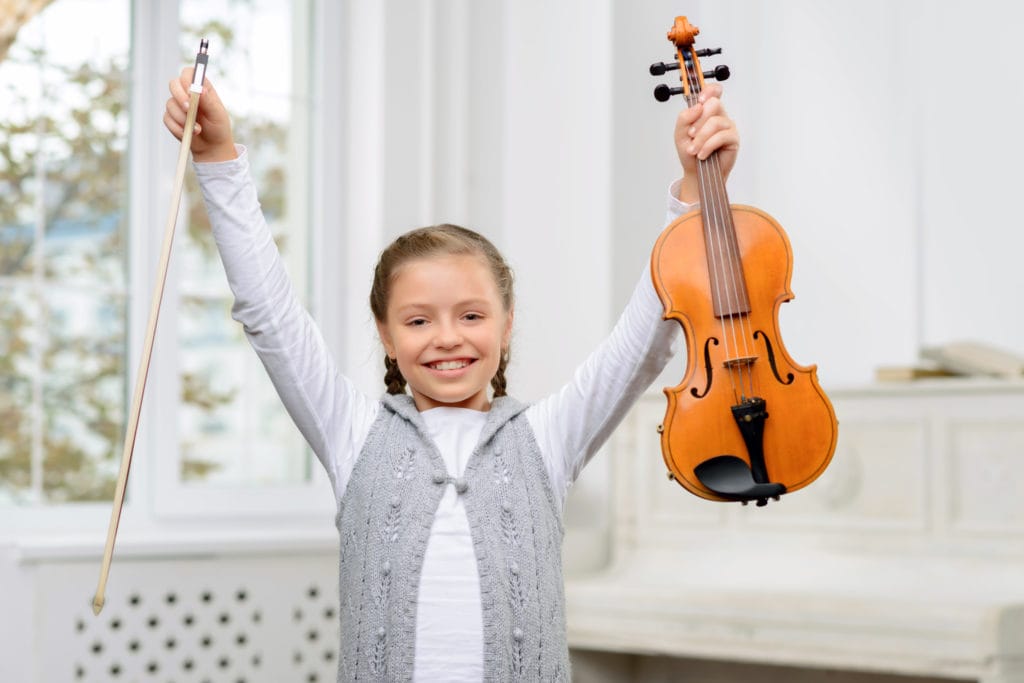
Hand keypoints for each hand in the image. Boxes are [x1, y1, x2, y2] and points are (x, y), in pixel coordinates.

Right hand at [164, 67, 235, 162]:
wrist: (212, 147)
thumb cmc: (218, 128)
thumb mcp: (218, 115)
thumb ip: (208, 101)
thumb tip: (199, 89)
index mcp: (201, 88)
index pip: (188, 73)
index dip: (187, 79)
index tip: (192, 92)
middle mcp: (187, 93)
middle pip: (173, 84)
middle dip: (180, 97)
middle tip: (189, 110)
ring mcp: (177, 105)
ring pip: (170, 104)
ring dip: (182, 118)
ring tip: (197, 129)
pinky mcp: (171, 117)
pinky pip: (167, 119)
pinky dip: (177, 128)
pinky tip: (188, 134)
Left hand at [674, 83, 738, 202]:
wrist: (696, 173)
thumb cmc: (690, 153)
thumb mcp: (680, 134)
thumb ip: (684, 118)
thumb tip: (697, 107)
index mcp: (707, 111)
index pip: (714, 91)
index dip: (709, 90)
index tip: (700, 100)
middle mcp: (719, 115)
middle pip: (714, 104)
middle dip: (699, 120)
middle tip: (691, 134)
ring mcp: (728, 126)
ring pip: (716, 122)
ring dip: (701, 137)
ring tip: (694, 150)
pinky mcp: (733, 139)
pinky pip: (722, 136)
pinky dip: (708, 145)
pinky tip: (702, 154)